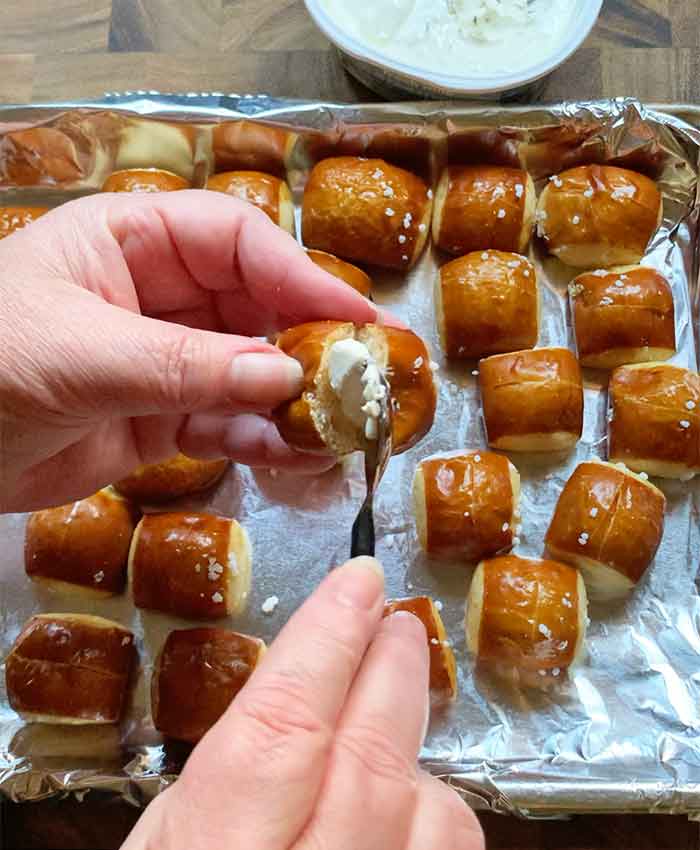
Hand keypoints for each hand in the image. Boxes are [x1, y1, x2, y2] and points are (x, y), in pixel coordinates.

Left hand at [0, 192, 382, 511]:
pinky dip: (261, 441)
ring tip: (341, 428)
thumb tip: (283, 377)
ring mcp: (163, 360)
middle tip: (369, 374)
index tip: (355, 314)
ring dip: (294, 401)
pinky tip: (293, 458)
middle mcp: (157, 295)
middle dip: (310, 342)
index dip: (300, 273)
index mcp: (132, 243)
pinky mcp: (160, 419)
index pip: (236, 241)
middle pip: (255, 307)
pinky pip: (226, 424)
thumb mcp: (82, 354)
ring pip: (249, 372)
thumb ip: (185, 365)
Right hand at [122, 557, 483, 849]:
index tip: (360, 581)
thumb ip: (222, 784)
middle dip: (392, 672)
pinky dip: (433, 826)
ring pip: (435, 820)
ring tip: (384, 732)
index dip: (327, 640)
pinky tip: (400, 819)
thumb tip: (293, 696)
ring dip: (414, 759)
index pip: (283, 728)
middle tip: (398, 620)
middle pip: (373, 763)